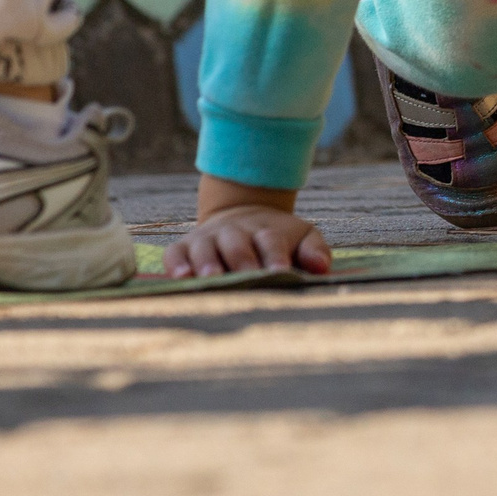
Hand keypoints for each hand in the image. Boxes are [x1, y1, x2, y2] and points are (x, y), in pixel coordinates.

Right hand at [162, 177, 331, 276]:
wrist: (241, 214)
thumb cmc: (276, 237)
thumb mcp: (301, 236)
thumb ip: (314, 250)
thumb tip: (321, 267)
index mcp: (265, 230)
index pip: (271, 241)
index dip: (275, 256)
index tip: (280, 272)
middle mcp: (234, 232)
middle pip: (237, 245)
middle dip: (242, 262)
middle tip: (247, 279)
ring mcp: (207, 238)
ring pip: (205, 249)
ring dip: (208, 265)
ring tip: (211, 281)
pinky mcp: (183, 247)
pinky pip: (175, 254)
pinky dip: (176, 264)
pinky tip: (181, 278)